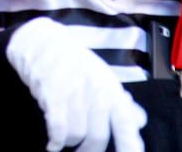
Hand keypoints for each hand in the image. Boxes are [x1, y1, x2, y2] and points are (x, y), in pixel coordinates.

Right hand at [5, 17, 146, 151]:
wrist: (42, 41)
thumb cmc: (74, 62)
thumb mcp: (102, 76)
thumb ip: (121, 101)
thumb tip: (139, 121)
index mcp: (111, 88)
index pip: (126, 123)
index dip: (131, 145)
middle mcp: (95, 91)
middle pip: (98, 137)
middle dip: (89, 150)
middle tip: (83, 151)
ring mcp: (74, 93)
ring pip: (76, 136)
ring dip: (69, 142)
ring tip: (64, 138)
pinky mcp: (52, 95)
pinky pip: (58, 129)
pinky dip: (55, 142)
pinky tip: (53, 146)